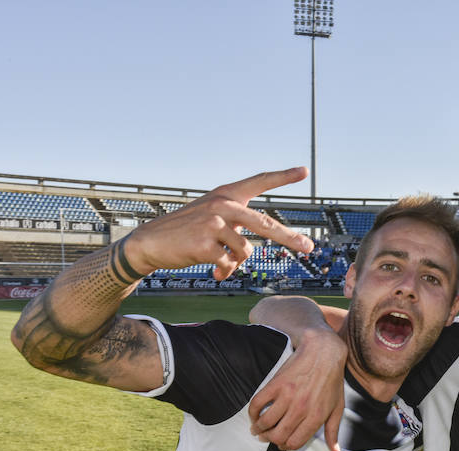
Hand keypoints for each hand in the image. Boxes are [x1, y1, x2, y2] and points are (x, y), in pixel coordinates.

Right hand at [124, 168, 313, 279]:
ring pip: (246, 251)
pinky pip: (229, 263)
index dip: (283, 176)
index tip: (304, 170)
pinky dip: (225, 271)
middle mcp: (222, 205)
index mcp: (226, 195)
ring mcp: (214, 223)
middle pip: (266, 225)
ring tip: (222, 265)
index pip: (259, 181)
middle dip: (290, 239)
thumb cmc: (184, 233)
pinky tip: (214, 271)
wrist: (149, 243)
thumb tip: (249, 254)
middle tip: (309, 248)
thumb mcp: (211, 220)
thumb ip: (235, 227)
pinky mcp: (205, 244)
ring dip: (237, 263)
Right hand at [248, 328, 346, 450]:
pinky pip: (257, 404)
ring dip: (258, 428)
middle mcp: (301, 409)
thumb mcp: (338, 406)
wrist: (322, 351)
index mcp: (316, 416)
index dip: (285, 446)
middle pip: (278, 435)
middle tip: (265, 437)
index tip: (280, 443)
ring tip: (256, 428)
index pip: (295, 442)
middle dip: (269, 439)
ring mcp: (287, 396)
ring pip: (266, 422)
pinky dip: (252, 413)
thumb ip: (334, 430)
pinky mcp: (276, 384)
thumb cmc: (332, 379)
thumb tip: (334, 450)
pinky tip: (254, 414)